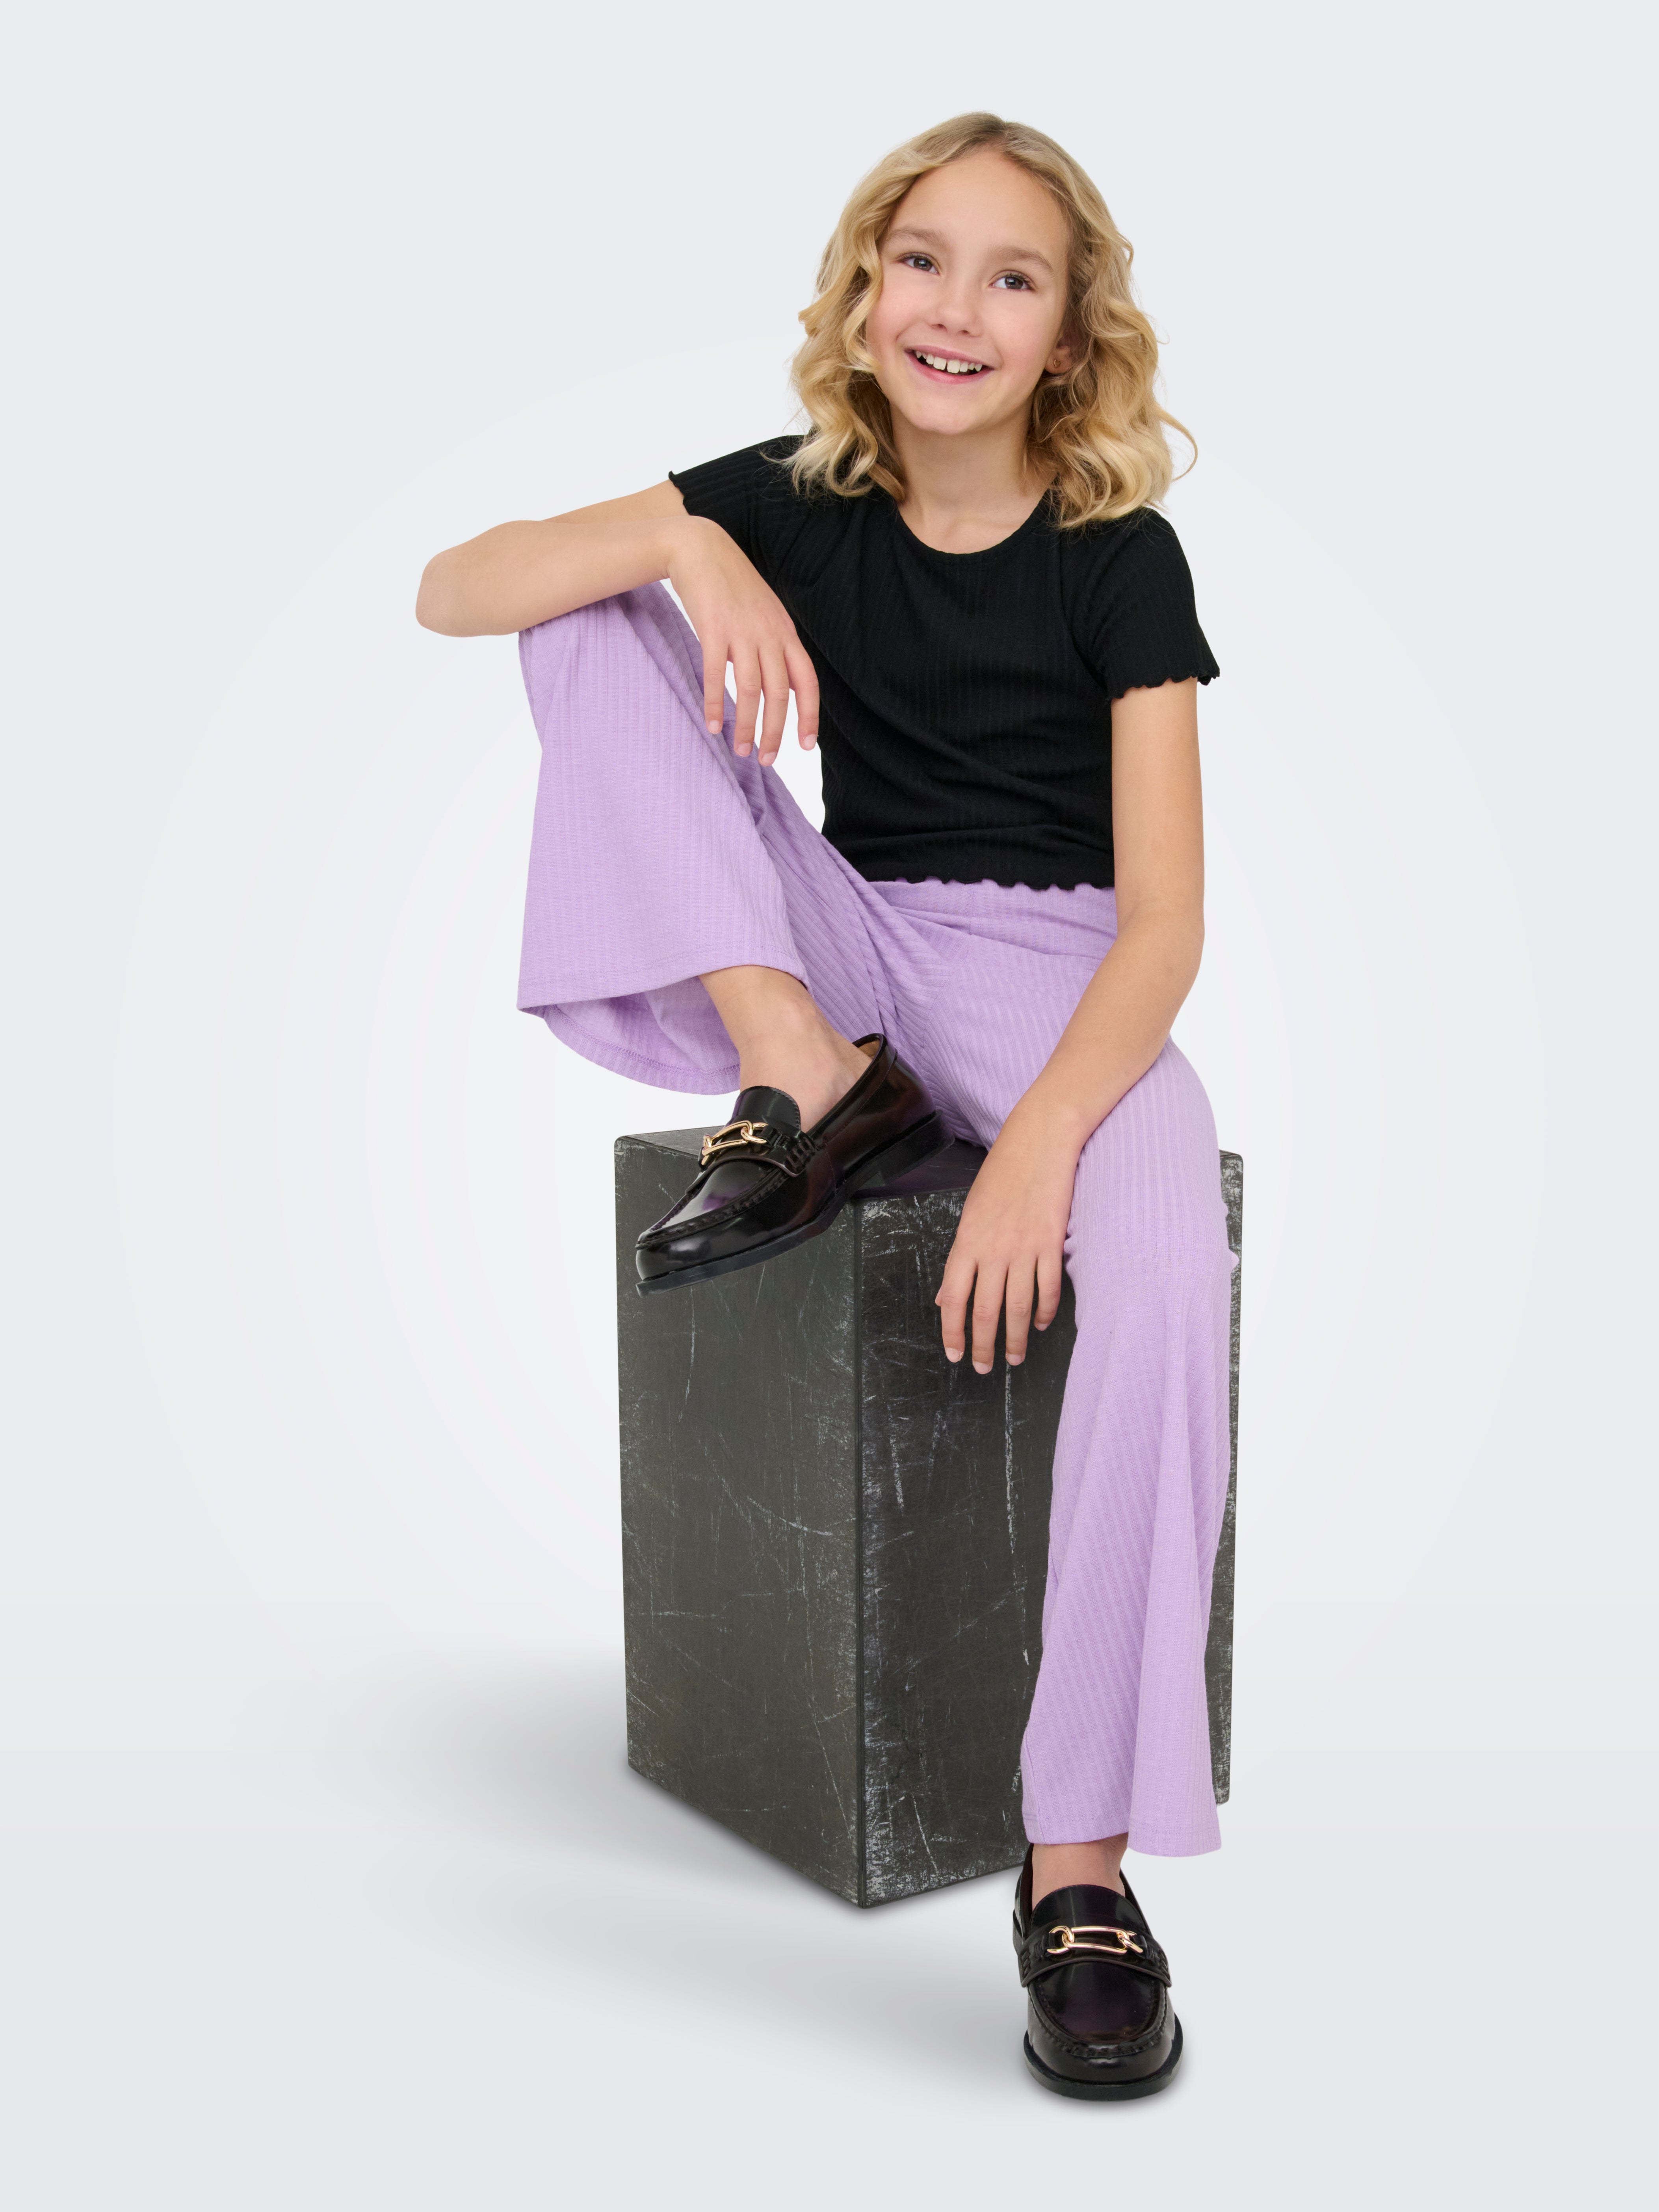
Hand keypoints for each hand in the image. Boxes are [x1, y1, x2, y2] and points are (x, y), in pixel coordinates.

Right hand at [666, 517, 820, 764]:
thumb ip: (771, 646)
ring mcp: (742, 631)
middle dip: (775, 731)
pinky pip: (715, 674)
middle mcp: (769, 634)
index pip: (807, 681)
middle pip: (780, 692)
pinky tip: (712, 725)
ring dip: (746, 725)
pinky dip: (714, 703)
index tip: (807, 745)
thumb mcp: (764, 614)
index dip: (809, 715)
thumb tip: (770, 684)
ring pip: (750, 689)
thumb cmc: (731, 586)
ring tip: (740, 750)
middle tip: (766, 760)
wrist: (701, 548)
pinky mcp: (713, 628)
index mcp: (785, 632)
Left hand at [935, 1102, 1083, 1372]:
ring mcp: (1024, 1248)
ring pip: (1018, 1306)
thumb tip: (946, 1297)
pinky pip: (1048, 1288)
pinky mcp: (1052, 1243)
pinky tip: (1041, 1325)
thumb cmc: (1001, 1175)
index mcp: (967, 1241)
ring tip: (1014, 1358)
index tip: (955, 1354)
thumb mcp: (970, 1214)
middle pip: (986, 1310)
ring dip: (1015, 1338)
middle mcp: (993, 1249)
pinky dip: (1045, 1311)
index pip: (954, 1297)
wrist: (1038, 1142)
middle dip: (984, 1345)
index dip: (953, 1331)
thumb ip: (960, 1259)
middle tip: (985, 1369)